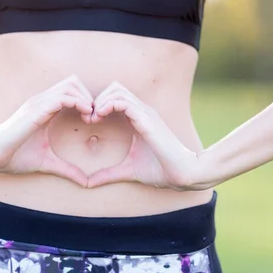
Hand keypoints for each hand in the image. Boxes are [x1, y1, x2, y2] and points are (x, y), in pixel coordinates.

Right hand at [0, 75, 93, 186]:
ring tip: (91, 117)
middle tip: (94, 117)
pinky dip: (79, 102)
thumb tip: (86, 182)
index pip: (70, 90)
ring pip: (71, 85)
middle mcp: (41, 101)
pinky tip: (86, 117)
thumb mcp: (47, 162)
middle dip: (89, 96)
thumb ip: (67, 169)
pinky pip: (63, 96)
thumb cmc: (13, 157)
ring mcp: (38, 103)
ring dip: (86, 98)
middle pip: (73, 82)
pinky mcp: (36, 110)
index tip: (94, 120)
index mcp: (44, 109)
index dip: (86, 101)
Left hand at [87, 82, 215, 190]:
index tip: (89, 121)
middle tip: (88, 118)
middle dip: (97, 99)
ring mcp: (146, 113)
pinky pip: (123, 102)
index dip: (99, 104)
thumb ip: (108, 174)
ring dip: (100, 101)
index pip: (116, 97)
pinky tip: (99, 117)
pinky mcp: (146, 120)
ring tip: (92, 118)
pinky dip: (107, 105)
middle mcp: (143, 112)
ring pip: (117, 91)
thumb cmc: (161, 171)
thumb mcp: (128, 171)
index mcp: (139, 119)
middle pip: (115, 88)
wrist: (183, 175)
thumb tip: (88, 183)